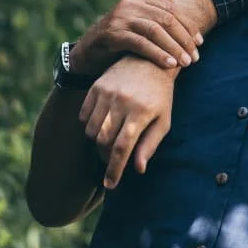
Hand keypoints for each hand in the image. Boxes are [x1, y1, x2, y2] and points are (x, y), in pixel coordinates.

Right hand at [70, 0, 201, 72]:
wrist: (88, 51)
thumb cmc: (121, 37)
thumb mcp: (139, 21)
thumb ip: (156, 11)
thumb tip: (178, 4)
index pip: (172, 9)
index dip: (188, 26)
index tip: (200, 43)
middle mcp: (130, 2)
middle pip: (167, 19)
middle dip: (184, 39)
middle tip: (195, 57)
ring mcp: (120, 17)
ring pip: (156, 31)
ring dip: (174, 48)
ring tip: (186, 62)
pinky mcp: (113, 33)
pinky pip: (141, 43)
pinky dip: (158, 53)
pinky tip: (170, 64)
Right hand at [79, 56, 176, 187]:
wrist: (150, 63)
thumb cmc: (160, 97)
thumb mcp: (163, 120)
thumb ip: (150, 144)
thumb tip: (138, 168)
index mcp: (141, 113)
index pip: (122, 149)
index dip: (114, 170)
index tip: (111, 184)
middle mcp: (122, 102)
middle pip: (104, 142)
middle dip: (106, 157)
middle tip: (113, 160)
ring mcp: (106, 93)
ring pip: (92, 131)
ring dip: (98, 143)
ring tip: (110, 142)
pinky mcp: (96, 88)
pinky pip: (84, 117)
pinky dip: (90, 126)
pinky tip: (102, 125)